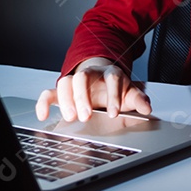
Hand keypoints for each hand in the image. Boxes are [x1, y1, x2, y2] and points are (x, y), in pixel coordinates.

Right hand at [35, 57, 151, 121]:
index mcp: (110, 73)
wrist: (100, 76)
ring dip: (66, 100)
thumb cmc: (115, 87)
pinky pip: (49, 92)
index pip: (112, 78)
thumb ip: (138, 99)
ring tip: (71, 117)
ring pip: (65, 82)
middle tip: (86, 116)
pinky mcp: (62, 90)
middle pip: (83, 77)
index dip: (113, 96)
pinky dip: (44, 102)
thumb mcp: (129, 92)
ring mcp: (75, 80)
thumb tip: (146, 107)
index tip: (114, 113)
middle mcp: (91, 74)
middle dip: (83, 97)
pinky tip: (43, 115)